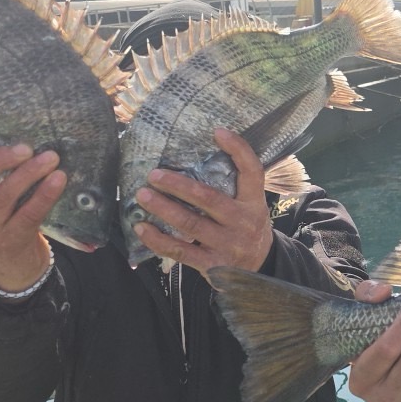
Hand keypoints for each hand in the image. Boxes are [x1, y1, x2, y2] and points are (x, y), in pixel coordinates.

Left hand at [133, 128, 273, 274]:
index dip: (238, 150)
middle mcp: (242, 222)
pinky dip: (158, 240)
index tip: (218, 132)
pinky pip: (180, 251)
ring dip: (163, 208)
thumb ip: (234, 189)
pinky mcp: (211, 264)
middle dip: (178, 185)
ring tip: (142, 195)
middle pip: (209, 199)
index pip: (252, 171)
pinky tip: (141, 228)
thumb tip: (200, 157)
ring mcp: (227, 244)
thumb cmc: (247, 229)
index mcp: (254, 203)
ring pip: (190, 224)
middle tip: (154, 174)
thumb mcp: (251, 208)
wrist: (258, 270)